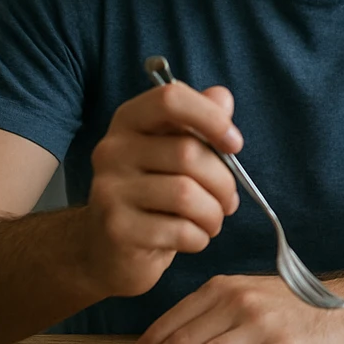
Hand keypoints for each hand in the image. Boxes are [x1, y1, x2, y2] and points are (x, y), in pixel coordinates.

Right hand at [79, 80, 242, 297]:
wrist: (109, 246)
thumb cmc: (155, 190)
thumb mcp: (176, 149)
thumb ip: (200, 120)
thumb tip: (221, 97)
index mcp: (130, 121)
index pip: (171, 99)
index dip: (212, 117)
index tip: (234, 144)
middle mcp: (112, 150)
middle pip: (188, 153)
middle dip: (224, 182)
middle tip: (227, 199)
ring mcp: (109, 190)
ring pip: (187, 194)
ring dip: (214, 213)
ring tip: (212, 219)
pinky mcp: (116, 229)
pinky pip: (179, 230)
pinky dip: (200, 237)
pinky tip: (193, 236)